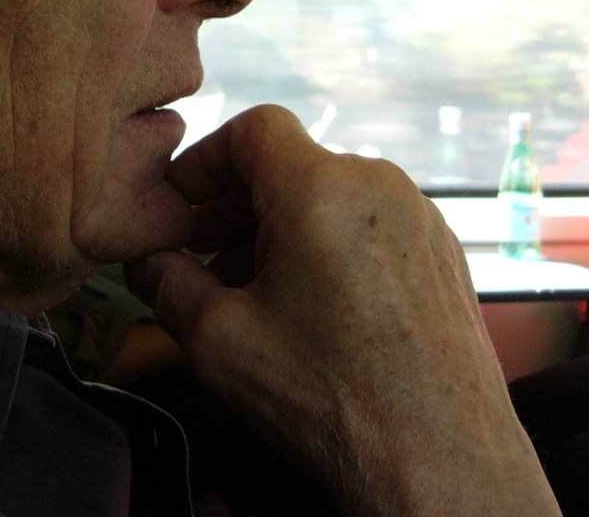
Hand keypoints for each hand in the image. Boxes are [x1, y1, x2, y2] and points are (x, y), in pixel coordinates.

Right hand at [126, 105, 558, 516]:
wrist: (439, 460)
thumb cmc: (337, 400)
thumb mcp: (220, 340)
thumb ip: (167, 284)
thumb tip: (146, 262)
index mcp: (323, 188)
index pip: (253, 128)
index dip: (204, 161)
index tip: (182, 203)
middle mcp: (380, 186)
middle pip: (291, 165)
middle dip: (236, 206)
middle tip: (201, 257)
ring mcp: (420, 218)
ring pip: (331, 198)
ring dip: (281, 231)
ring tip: (250, 293)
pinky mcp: (442, 254)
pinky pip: (370, 226)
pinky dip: (329, 248)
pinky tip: (308, 309)